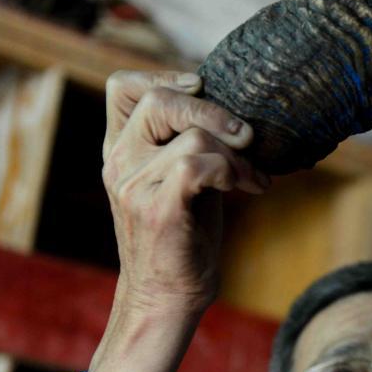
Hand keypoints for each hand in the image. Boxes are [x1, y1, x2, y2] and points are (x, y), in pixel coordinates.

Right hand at [102, 70, 267, 311]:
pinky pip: (197, 165)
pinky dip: (231, 171)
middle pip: (159, 101)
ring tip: (252, 177)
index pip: (122, 87)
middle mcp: (119, 163)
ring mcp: (135, 186)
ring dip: (237, 154)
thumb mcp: (181, 179)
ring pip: (193, 137)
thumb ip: (189, 142)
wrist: (168, 295)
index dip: (164, 76)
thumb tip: (234, 110)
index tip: (202, 88)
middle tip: (246, 136)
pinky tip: (247, 188)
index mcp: (120, 150)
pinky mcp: (159, 210)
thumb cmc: (182, 236)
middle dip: (214, 111)